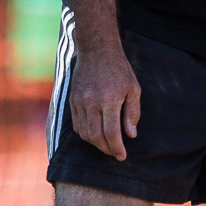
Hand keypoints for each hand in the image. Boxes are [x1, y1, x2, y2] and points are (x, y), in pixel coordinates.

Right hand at [67, 39, 140, 160]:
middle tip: (115, 153)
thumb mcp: (133, 88)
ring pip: (84, 133)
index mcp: (109, 99)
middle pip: (95, 136)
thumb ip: (132, 113)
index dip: (116, 147)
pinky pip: (77, 125)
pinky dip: (85, 134)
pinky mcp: (72, 100)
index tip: (122, 156)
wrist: (96, 49)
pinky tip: (95, 134)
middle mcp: (91, 102)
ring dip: (95, 143)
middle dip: (106, 149)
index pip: (111, 132)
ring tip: (106, 145)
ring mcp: (79, 102)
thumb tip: (130, 135)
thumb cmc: (119, 68)